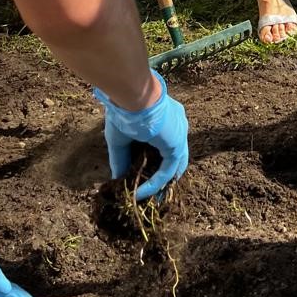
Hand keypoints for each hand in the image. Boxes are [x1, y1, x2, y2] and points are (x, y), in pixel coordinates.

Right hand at [95, 69, 188, 200]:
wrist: (133, 96)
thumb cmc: (124, 111)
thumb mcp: (120, 139)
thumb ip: (121, 160)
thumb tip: (117, 180)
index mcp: (167, 118)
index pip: (165, 144)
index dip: (156, 162)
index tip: (144, 177)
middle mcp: (177, 126)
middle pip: (173, 157)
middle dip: (163, 177)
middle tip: (152, 195)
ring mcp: (179, 136)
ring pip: (172, 167)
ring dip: (161, 185)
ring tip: (149, 200)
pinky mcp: (176, 146)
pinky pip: (167, 172)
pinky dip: (154, 185)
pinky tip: (139, 194)